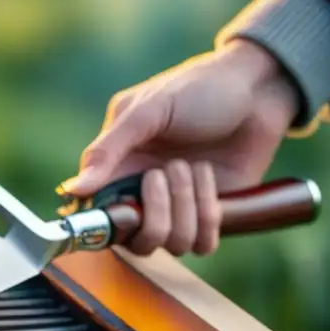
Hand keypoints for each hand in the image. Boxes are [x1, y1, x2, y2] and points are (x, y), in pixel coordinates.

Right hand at [61, 39, 300, 255]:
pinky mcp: (213, 214)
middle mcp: (146, 194)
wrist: (256, 87)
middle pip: (137, 242)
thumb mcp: (147, 111)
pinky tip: (211, 181)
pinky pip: (205, 243)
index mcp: (119, 169)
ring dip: (186, 204)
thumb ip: (108, 151)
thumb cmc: (197, 88)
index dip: (110, 221)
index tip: (124, 210)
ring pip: (173, 243)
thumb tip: (73, 189)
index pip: (101, 216)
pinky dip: (209, 216)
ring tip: (194, 166)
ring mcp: (179, 207)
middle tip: (164, 173)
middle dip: (154, 214)